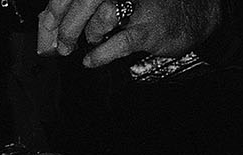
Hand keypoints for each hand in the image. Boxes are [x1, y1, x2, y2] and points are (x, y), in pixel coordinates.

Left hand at [38, 0, 220, 67]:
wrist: (194, 14)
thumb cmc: (152, 3)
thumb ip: (89, 4)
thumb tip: (50, 18)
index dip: (58, 6)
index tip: (48, 22)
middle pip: (86, 0)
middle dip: (67, 25)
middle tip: (62, 43)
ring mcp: (141, 3)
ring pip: (101, 17)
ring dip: (88, 34)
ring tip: (88, 43)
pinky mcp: (150, 27)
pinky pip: (118, 42)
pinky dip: (100, 54)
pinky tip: (91, 60)